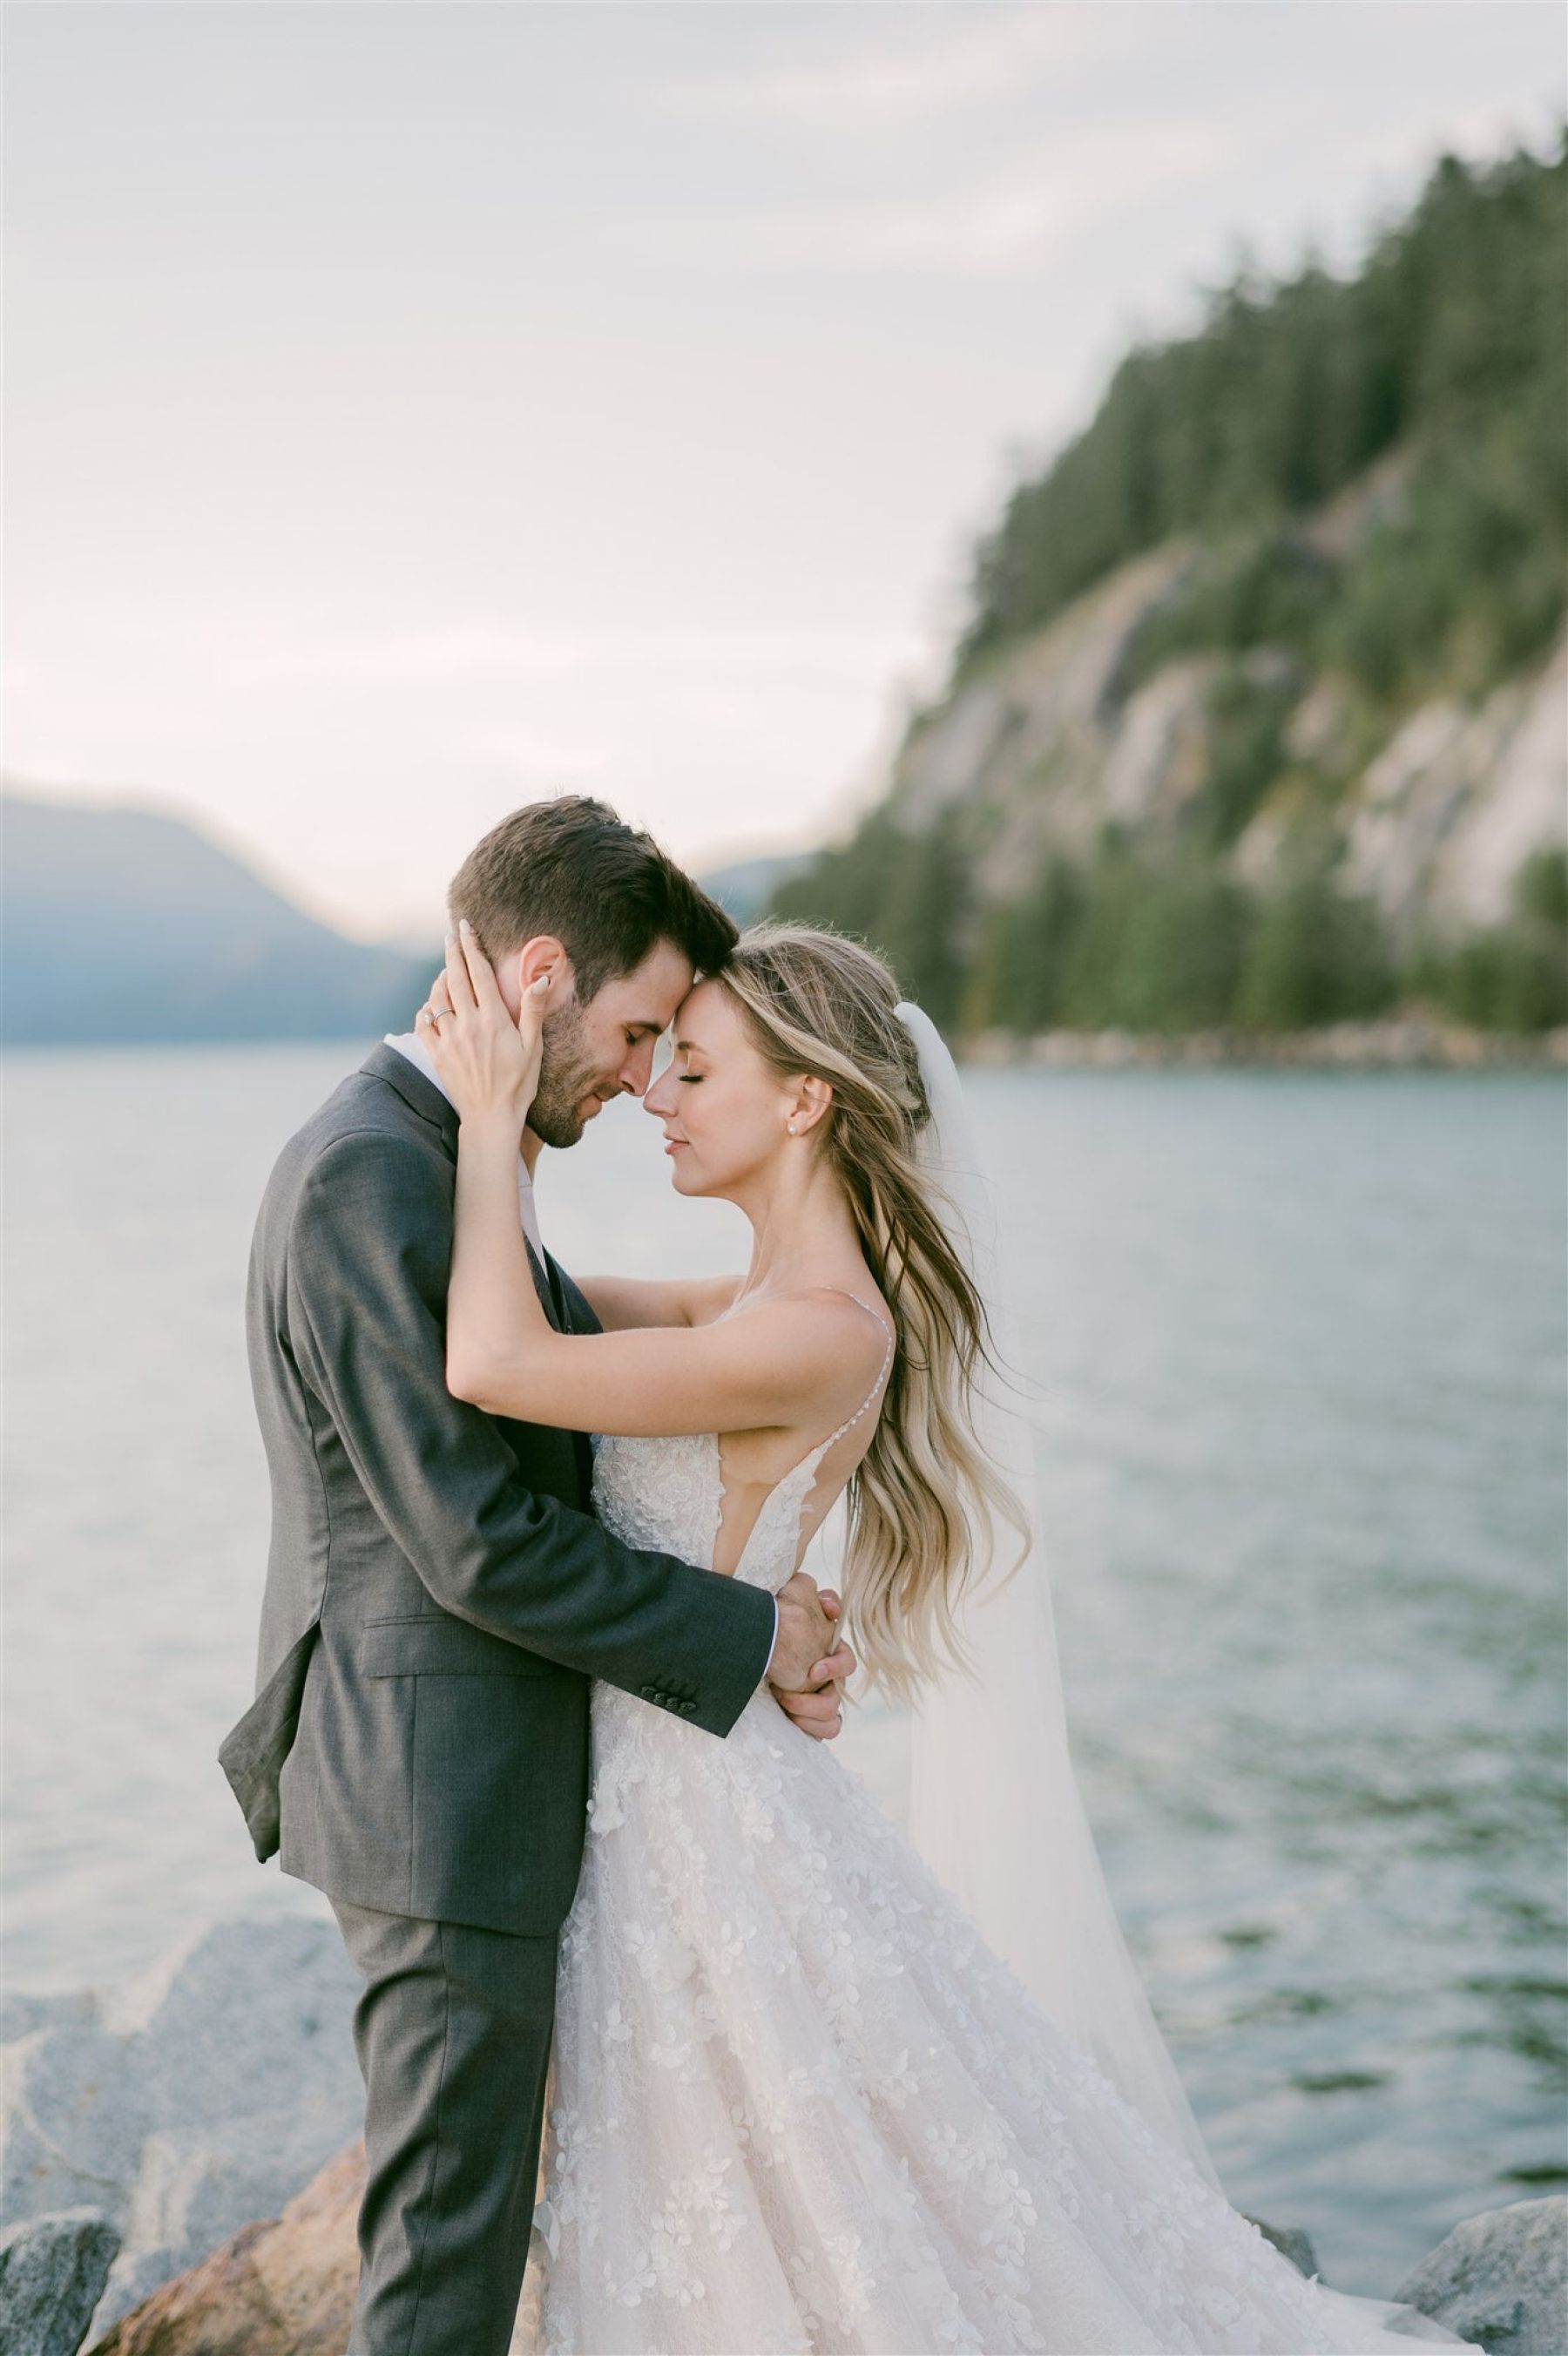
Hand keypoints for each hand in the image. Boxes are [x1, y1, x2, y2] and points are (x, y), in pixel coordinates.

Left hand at [417, 919, 547, 1126]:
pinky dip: (426, 1010)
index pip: (478, 973)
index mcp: (493, 1019)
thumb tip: (541, 978)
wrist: (491, 1117)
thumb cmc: (518, 1085)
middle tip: (450, 935)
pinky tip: (431, 1006)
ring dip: (440, 980)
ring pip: (437, 998)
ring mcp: (448, 1039)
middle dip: (452, 953)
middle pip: (454, 978)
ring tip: (446, 970)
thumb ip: (533, 1011)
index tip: (465, 928)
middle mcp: (467, 1024)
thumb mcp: (534, 1048)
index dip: (471, 947)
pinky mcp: (436, 1054)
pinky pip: (424, 1024)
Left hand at [770, 1587, 856, 1742]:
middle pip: (837, 1697)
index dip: (836, 1666)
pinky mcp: (810, 1719)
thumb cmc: (769, 1625)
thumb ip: (804, 1590)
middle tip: (785, 1695)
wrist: (746, 1646)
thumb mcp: (786, 1600)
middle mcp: (827, 1680)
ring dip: (807, 1715)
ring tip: (782, 1706)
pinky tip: (788, 1719)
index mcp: (826, 1654)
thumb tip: (829, 1606)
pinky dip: (810, 1728)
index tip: (814, 1670)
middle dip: (812, 1702)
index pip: (846, 1661)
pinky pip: (826, 1732)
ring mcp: (819, 1701)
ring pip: (833, 1720)